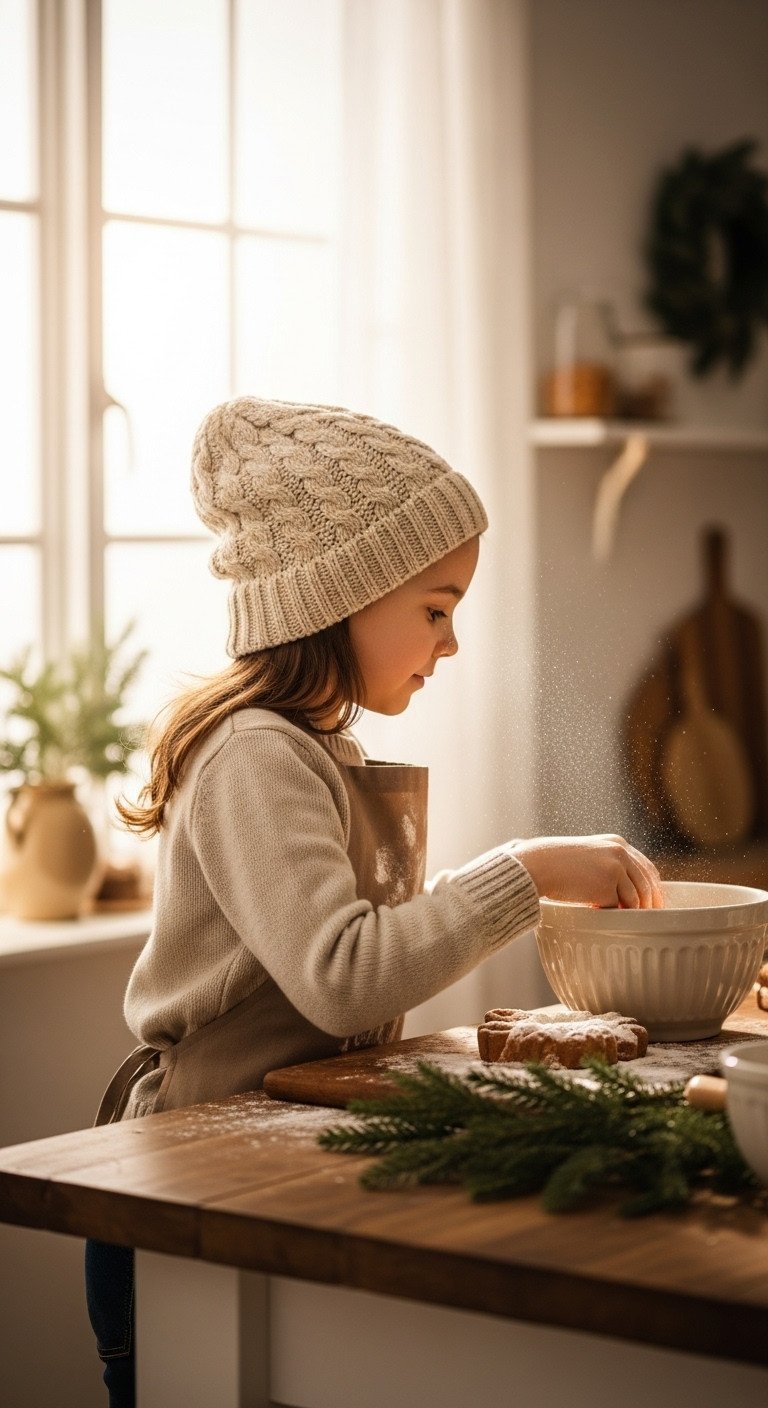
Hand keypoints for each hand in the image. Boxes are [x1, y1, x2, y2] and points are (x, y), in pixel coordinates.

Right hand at [512, 834, 662, 908]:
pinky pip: (617, 907)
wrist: (539, 864)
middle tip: (647, 919)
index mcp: (618, 843)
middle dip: (649, 904)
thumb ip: (610, 865)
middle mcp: (621, 853)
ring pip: (636, 899)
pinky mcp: (606, 886)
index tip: (654, 903)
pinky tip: (598, 912)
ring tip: (619, 918)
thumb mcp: (590, 855)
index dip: (653, 888)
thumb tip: (628, 891)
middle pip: (647, 884)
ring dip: (630, 911)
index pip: (647, 868)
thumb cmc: (559, 863)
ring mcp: (615, 868)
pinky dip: (611, 913)